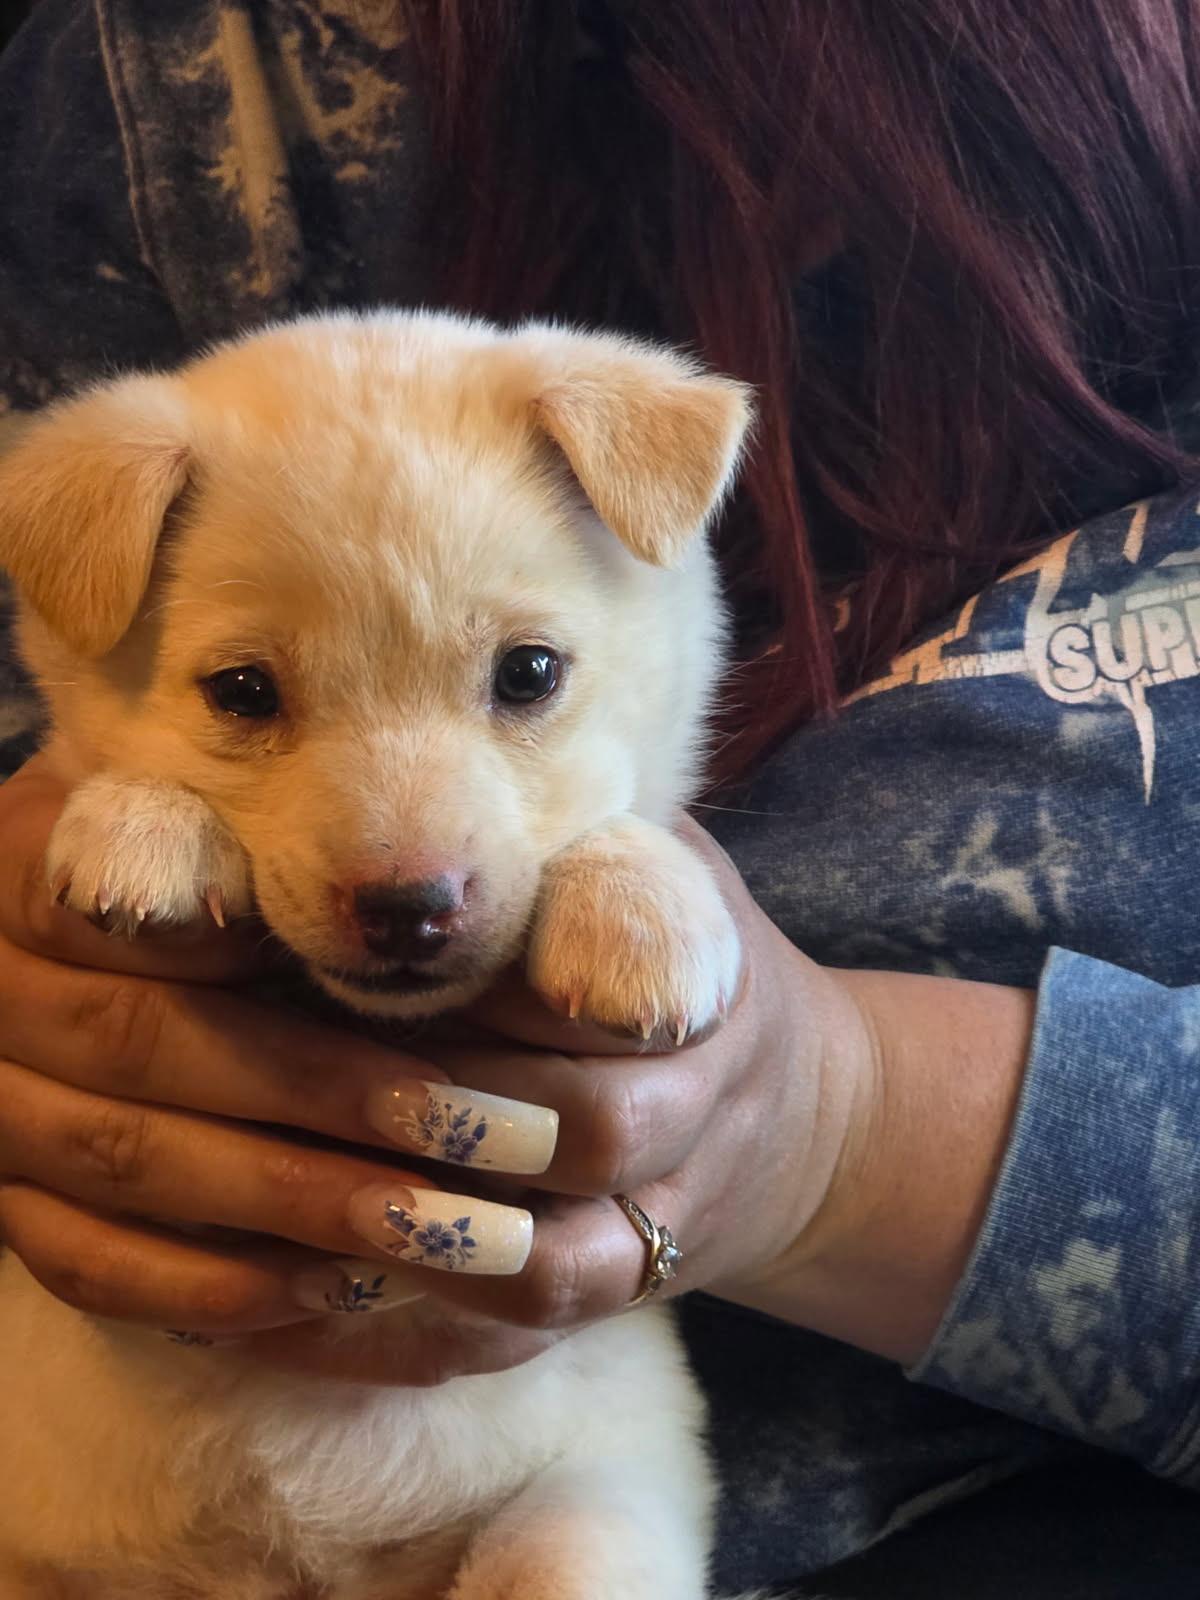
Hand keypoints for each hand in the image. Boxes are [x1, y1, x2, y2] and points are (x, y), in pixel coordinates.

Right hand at [0, 755, 555, 1368]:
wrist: (93, 957)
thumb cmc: (196, 860)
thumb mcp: (208, 815)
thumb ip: (255, 842)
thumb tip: (389, 904)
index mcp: (24, 870)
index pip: (126, 907)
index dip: (257, 950)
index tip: (392, 1000)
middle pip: (142, 1045)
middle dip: (317, 1096)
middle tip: (466, 1131)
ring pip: (126, 1164)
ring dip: (287, 1204)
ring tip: (430, 1226)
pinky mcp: (9, 1205)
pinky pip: (89, 1266)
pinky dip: (208, 1285)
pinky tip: (328, 1289)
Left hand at [254, 816, 879, 1381]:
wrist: (803, 1113)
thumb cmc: (697, 967)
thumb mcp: (677, 878)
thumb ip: (597, 846)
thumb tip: (451, 797)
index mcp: (708, 1001)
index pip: (611, 1007)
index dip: (501, 995)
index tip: (395, 971)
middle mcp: (697, 1123)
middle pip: (590, 1133)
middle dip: (455, 1102)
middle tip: (325, 1071)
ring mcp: (662, 1230)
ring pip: (558, 1269)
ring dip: (434, 1240)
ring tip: (312, 1199)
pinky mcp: (616, 1300)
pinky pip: (526, 1344)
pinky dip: (422, 1337)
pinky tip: (315, 1307)